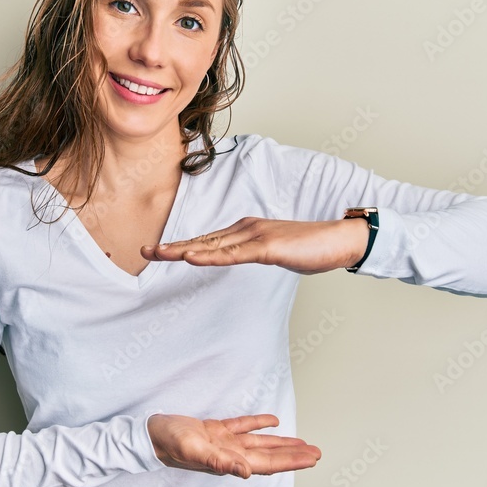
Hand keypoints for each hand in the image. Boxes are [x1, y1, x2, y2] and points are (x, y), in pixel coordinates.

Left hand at [140, 217, 369, 274]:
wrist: (342, 238)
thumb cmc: (313, 246)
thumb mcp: (277, 252)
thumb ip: (257, 253)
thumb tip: (242, 257)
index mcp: (247, 230)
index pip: (209, 240)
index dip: (182, 246)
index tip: (159, 251)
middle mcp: (247, 229)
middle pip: (203, 240)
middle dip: (173, 247)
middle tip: (144, 251)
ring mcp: (256, 236)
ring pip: (213, 245)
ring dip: (183, 250)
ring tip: (158, 253)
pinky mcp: (268, 247)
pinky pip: (233, 253)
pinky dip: (210, 255)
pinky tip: (191, 258)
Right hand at [147, 413, 320, 477]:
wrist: (151, 434)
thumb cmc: (169, 443)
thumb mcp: (193, 450)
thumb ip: (219, 462)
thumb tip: (246, 472)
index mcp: (229, 459)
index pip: (268, 463)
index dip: (291, 461)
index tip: (311, 459)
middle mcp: (231, 453)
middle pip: (270, 455)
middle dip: (294, 454)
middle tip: (317, 452)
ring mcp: (224, 441)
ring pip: (260, 442)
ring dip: (281, 443)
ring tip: (302, 442)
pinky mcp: (216, 429)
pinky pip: (243, 426)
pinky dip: (259, 424)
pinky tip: (272, 421)